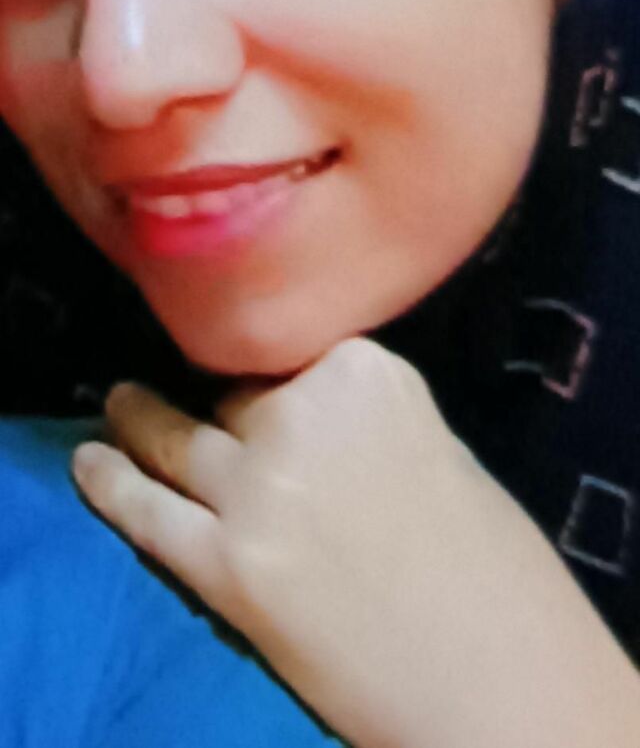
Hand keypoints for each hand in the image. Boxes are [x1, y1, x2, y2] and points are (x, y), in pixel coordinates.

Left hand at [73, 338, 639, 747]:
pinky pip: (149, 512)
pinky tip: (88, 462)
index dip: (275, 373)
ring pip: (176, 436)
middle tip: (180, 391)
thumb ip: (363, 421)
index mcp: (368, 373)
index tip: (257, 373)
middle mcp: (304, 414)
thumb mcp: (435, 449)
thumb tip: (310, 423)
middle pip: (236, 395)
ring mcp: (259, 488)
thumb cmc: (494, 571)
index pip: (294, 353)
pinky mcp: (228, 566)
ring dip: (139, 419)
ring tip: (118, 405)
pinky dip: (111, 484)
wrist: (500, 677)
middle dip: (222, 406)